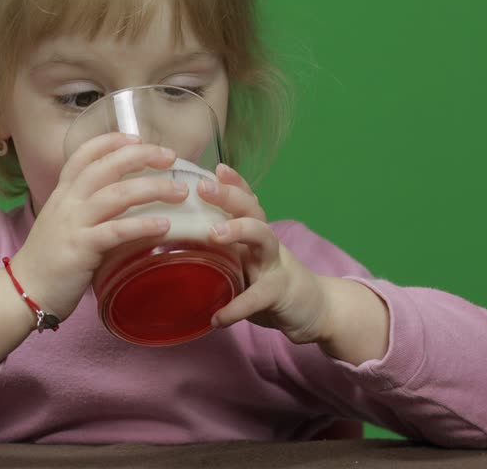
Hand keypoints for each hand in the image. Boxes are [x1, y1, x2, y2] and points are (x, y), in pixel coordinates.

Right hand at [10, 133, 188, 320]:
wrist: (23, 291)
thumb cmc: (48, 260)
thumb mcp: (62, 223)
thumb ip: (87, 210)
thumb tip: (124, 204)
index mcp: (63, 194)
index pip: (84, 155)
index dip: (111, 141)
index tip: (137, 138)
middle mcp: (68, 202)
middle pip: (106, 167)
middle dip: (141, 156)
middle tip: (170, 156)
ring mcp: (73, 224)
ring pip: (116, 195)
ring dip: (152, 189)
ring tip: (179, 191)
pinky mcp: (81, 249)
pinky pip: (116, 231)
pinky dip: (142, 225)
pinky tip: (164, 225)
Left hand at [198, 163, 332, 344]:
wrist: (315, 309)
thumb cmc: (270, 282)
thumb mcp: (245, 263)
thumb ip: (220, 254)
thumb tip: (171, 250)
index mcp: (255, 233)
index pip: (244, 200)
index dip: (232, 183)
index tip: (212, 169)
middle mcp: (266, 242)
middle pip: (251, 209)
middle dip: (229, 195)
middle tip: (203, 188)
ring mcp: (275, 264)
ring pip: (263, 237)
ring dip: (239, 230)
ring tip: (213, 233)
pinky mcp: (280, 292)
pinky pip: (257, 296)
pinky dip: (237, 307)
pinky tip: (218, 318)